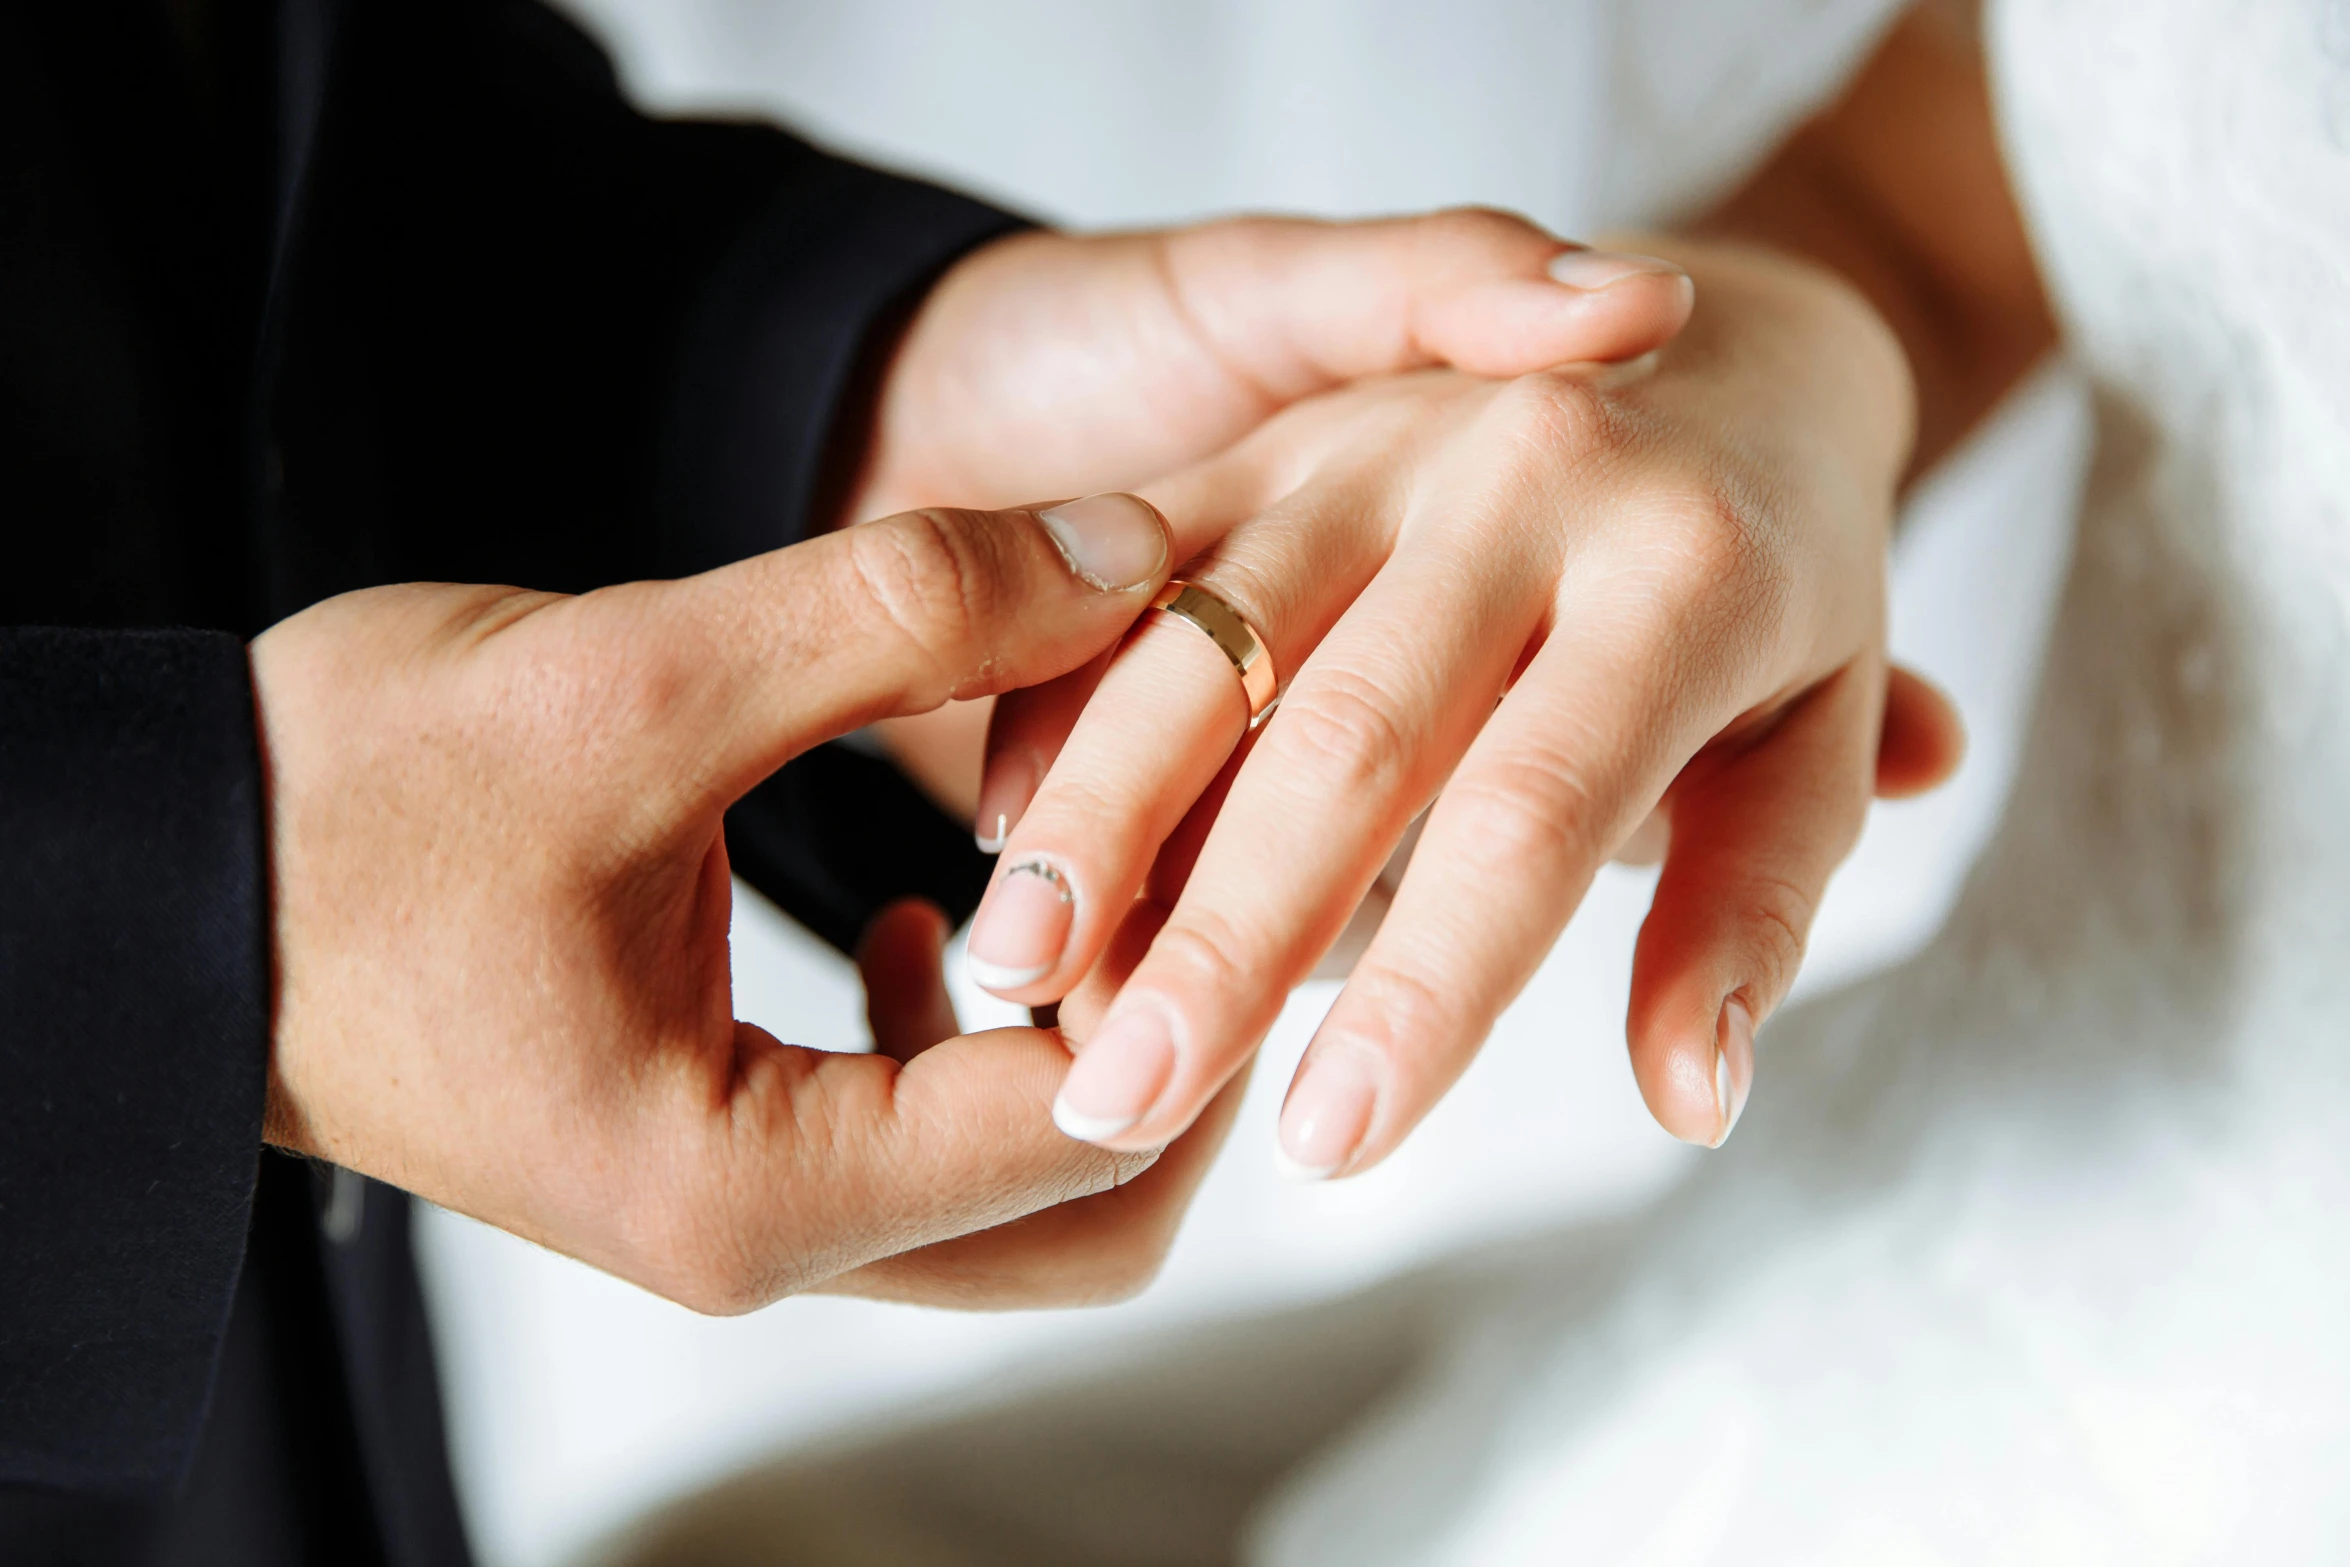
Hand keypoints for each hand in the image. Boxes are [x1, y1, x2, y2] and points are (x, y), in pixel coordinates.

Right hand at [254, 492, 1190, 1311]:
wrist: (166, 885)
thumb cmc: (341, 807)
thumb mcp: (633, 675)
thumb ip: (897, 611)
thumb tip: (1138, 557)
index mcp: (750, 1183)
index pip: (1090, 1124)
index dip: (1198, 962)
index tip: (1242, 806)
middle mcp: (762, 1239)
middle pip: (1088, 1215)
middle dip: (1175, 1039)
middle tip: (1210, 856)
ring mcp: (744, 1210)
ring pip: (1015, 1191)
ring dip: (1084, 1031)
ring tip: (1088, 859)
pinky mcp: (721, 1151)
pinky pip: (918, 1139)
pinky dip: (982, 1033)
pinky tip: (946, 904)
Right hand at [961, 240, 1961, 1170]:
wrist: (1742, 342)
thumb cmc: (1783, 585)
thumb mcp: (1813, 742)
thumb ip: (1749, 913)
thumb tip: (1691, 1103)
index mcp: (1686, 572)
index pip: (1534, 819)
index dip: (1429, 994)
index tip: (1331, 1148)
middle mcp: (1528, 480)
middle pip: (1347, 738)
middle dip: (1222, 937)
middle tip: (1115, 1104)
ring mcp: (1389, 438)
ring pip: (1212, 641)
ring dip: (1100, 816)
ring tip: (1017, 976)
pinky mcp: (1288, 423)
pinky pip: (1148, 560)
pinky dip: (1068, 691)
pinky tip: (999, 831)